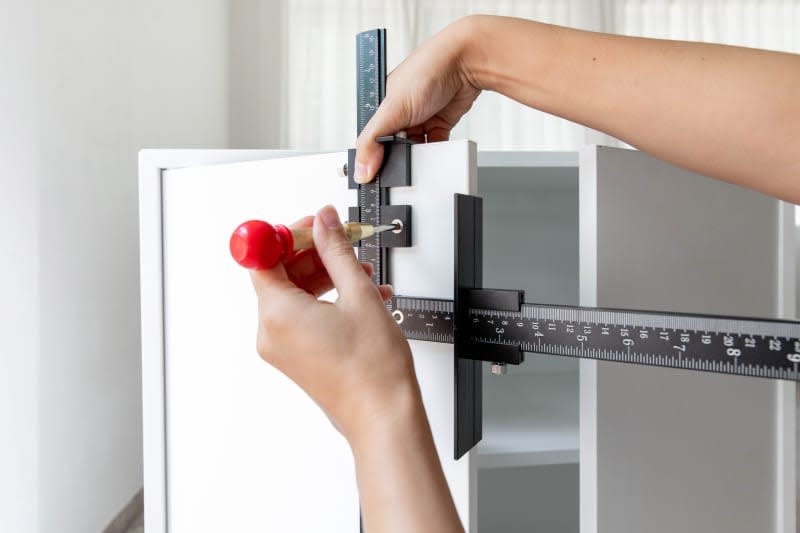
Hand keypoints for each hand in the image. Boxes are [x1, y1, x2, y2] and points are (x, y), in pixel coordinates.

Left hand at [250, 205, 421, 441]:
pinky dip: (326, 300)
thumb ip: (337, 251)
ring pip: (295, 295)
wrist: (384, 416)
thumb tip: (324, 222)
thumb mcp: (359, 295)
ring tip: (359, 273)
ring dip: (325, 276)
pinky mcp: (296, 357)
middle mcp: (271, 333)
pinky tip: (360, 296)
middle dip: (312, 254)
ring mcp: (282, 348)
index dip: (287, 236)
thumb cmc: (373, 370)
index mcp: (277, 315)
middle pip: (279, 275)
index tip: (312, 226)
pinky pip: (303, 316)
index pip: (263, 258)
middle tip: (342, 242)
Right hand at [354, 17, 480, 182]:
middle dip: (397, 157)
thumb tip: (361, 169)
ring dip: (418, 155)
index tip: (377, 175)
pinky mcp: (440, 122)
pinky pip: (434, 145)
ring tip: (420, 155)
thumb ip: (373, 141)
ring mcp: (421, 117)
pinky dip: (435, 151)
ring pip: (415, 148)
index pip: (371, 140)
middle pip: (393, 147)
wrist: (465, 63)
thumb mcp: (392, 109)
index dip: (373, 158)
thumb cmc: (428, 69)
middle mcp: (400, 111)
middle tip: (401, 167)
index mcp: (382, 106)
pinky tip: (435, 150)